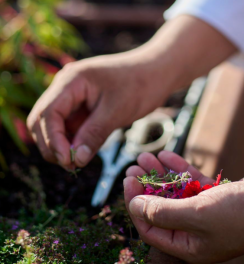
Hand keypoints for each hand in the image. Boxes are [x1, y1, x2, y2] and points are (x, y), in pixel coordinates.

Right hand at [27, 53, 171, 167]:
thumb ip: (93, 134)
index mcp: (71, 81)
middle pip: (43, 120)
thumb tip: (75, 160)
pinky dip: (72, 141)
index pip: (48, 113)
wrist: (155, 73)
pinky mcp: (81, 107)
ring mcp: (72, 97)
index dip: (53, 140)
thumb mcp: (116, 112)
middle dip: (52, 145)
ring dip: (60, 145)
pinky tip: (83, 152)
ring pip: (53, 126)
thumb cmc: (139, 86)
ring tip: (77, 162)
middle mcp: (65, 87)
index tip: (68, 161)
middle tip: (71, 165)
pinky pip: (69, 127)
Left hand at [124, 151, 243, 263]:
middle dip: (145, 186)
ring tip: (144, 156)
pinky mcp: (214, 196)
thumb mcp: (196, 214)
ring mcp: (205, 213)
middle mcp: (194, 231)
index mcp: (188, 245)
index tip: (128, 181)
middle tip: (132, 167)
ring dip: (159, 173)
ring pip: (173, 192)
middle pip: (160, 207)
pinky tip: (166, 155)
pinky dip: (178, 169)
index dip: (135, 204)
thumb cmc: (242, 212)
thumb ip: (162, 212)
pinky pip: (190, 182)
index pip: (150, 227)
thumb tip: (135, 206)